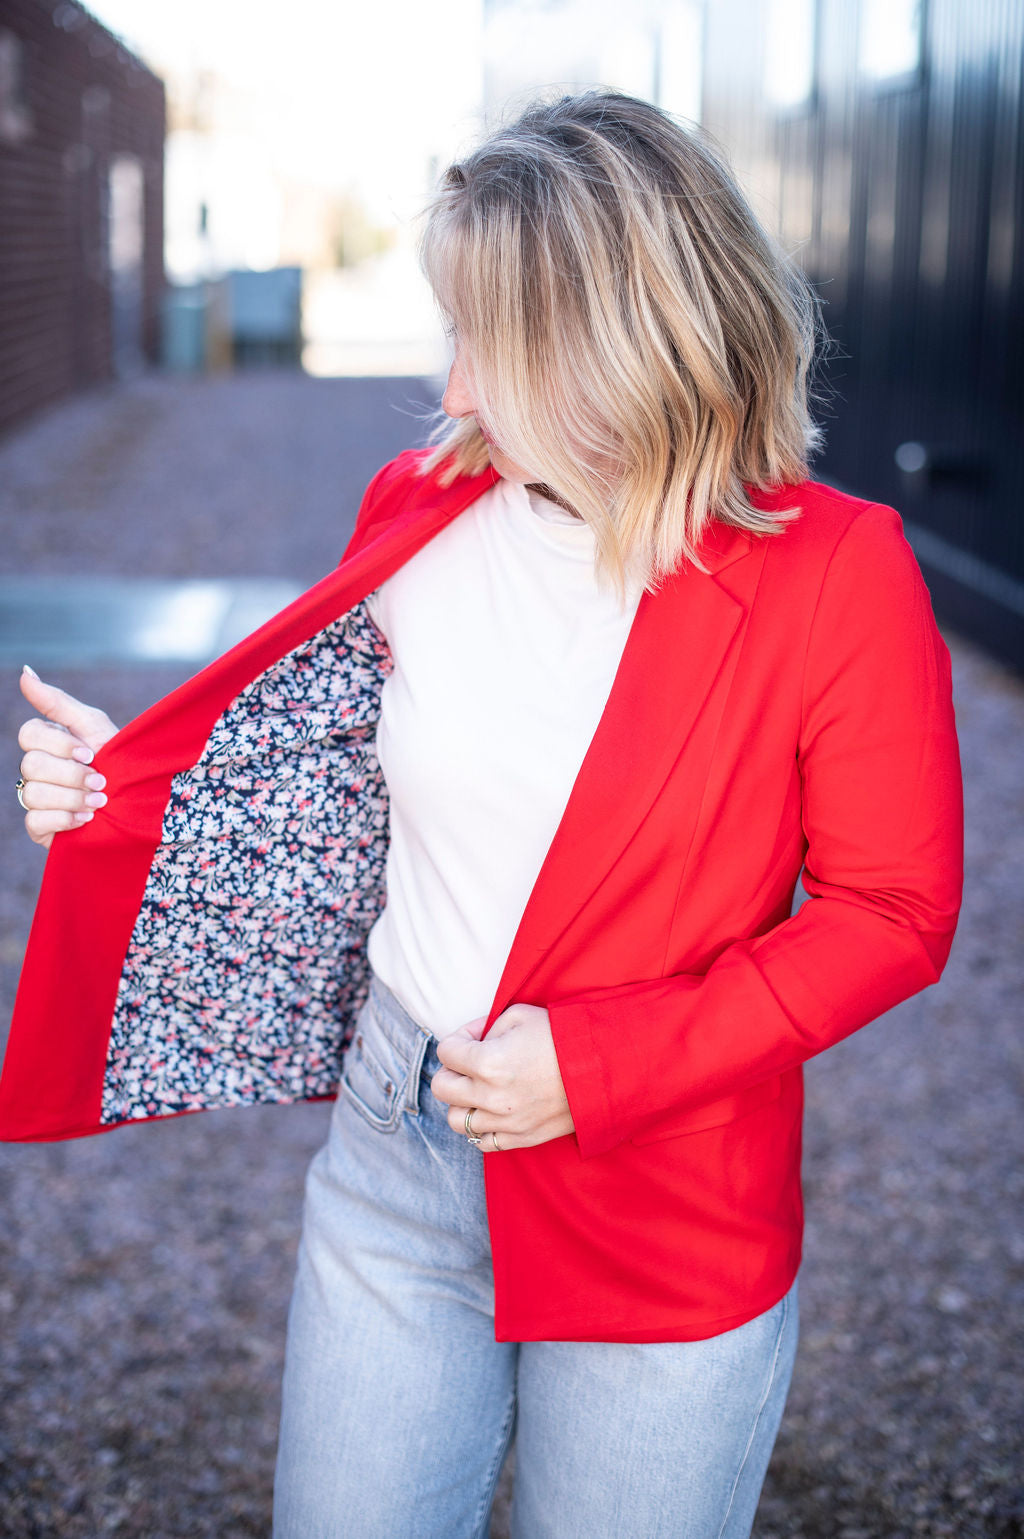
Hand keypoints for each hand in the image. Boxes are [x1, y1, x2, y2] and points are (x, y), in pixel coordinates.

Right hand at [16, 667, 118, 848]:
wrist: (144, 805)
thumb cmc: (121, 761)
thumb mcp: (95, 728)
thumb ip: (58, 702)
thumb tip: (25, 671)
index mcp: (50, 742)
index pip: (29, 733)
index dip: (59, 745)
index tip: (90, 754)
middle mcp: (40, 770)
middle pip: (30, 764)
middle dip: (72, 774)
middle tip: (101, 782)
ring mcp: (38, 799)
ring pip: (32, 793)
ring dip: (72, 798)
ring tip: (100, 803)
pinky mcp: (42, 828)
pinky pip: (35, 820)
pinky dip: (64, 820)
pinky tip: (86, 820)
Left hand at [431, 1003, 574, 1151]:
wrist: (603, 1067)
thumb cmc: (562, 1035)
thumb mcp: (520, 1015)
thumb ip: (486, 1027)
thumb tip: (472, 1039)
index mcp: (488, 1062)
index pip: (445, 1051)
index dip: (458, 1040)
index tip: (475, 1037)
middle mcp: (491, 1096)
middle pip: (441, 1088)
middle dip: (451, 1070)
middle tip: (469, 1063)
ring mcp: (506, 1122)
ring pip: (456, 1120)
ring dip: (463, 1101)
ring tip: (481, 1088)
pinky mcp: (521, 1138)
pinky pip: (483, 1142)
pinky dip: (482, 1126)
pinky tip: (494, 1110)